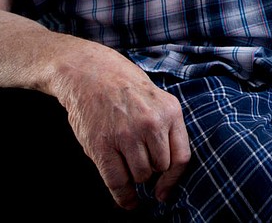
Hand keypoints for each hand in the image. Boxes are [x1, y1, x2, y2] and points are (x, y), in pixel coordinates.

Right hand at [52, 48, 190, 208]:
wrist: (90, 73)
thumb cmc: (126, 89)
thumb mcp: (157, 100)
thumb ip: (167, 129)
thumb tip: (170, 173)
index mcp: (170, 111)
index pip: (182, 157)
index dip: (174, 179)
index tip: (166, 190)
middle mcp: (151, 123)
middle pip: (160, 168)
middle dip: (152, 173)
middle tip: (141, 166)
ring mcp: (126, 135)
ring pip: (140, 176)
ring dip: (135, 177)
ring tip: (127, 164)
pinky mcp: (102, 145)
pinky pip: (117, 182)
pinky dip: (123, 196)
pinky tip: (126, 200)